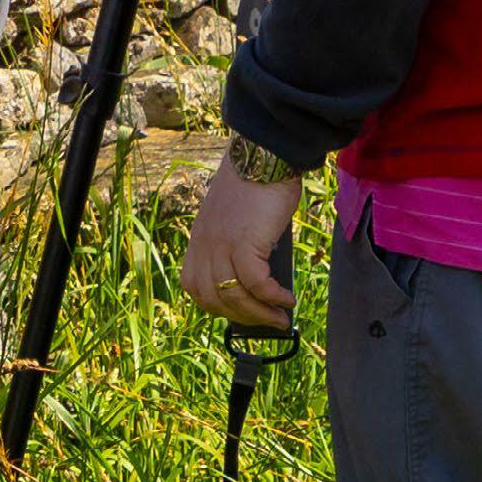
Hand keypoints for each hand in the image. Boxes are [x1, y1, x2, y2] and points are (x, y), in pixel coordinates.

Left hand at [183, 158, 301, 331]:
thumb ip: (238, 248)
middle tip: (269, 323)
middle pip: (212, 297)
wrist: (262, 158)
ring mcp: (221, 243)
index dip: (216, 306)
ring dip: (260, 314)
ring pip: (233, 295)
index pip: (193, 285)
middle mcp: (204, 243)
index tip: (240, 312)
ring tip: (281, 318)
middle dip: (242, 317)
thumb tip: (261, 284)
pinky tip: (287, 299)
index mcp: (200, 239)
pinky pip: (255, 282)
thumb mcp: (236, 222)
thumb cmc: (257, 188)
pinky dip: (272, 296)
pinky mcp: (243, 240)